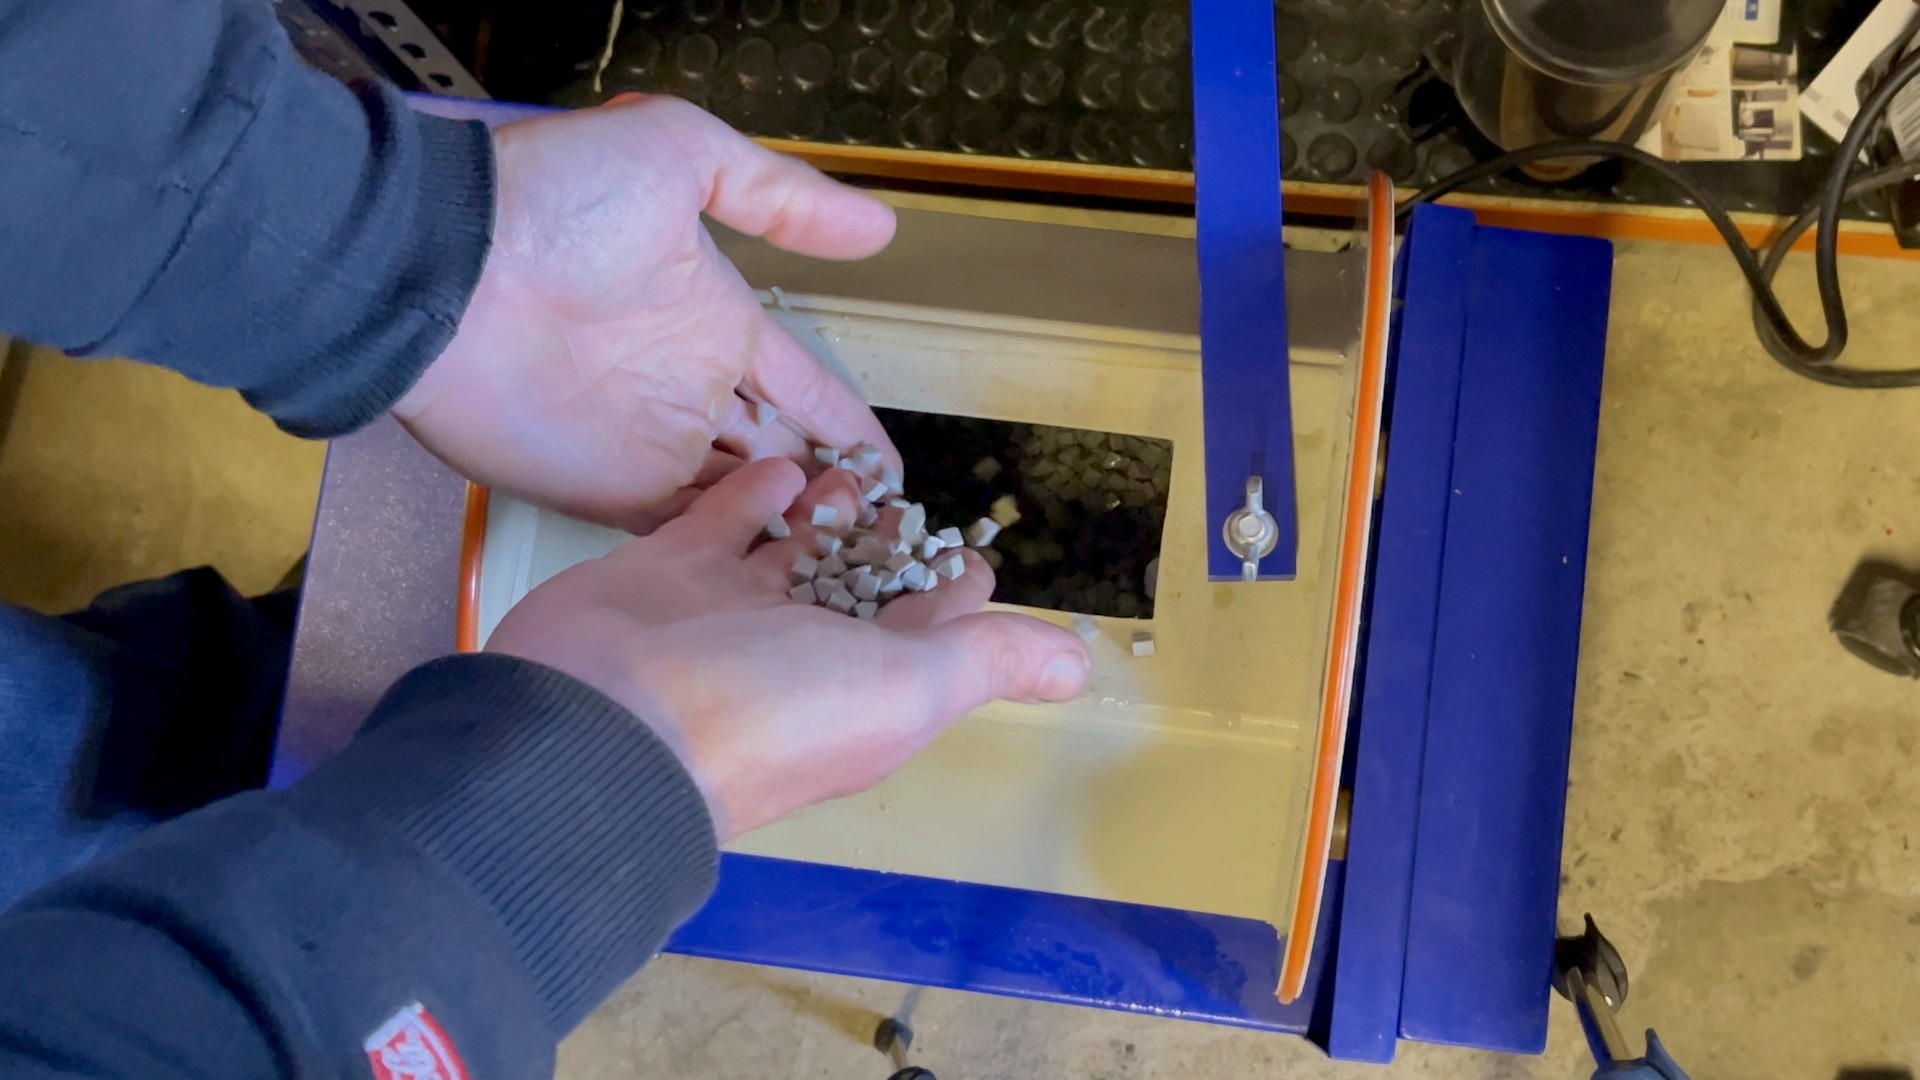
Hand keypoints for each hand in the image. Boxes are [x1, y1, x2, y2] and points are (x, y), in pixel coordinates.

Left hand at [395, 95, 899, 528]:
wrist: (445, 266)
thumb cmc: (555, 199)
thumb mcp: (681, 152)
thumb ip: (780, 195)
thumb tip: (881, 228)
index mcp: (718, 322)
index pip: (804, 388)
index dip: (850, 429)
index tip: (896, 474)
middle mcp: (690, 390)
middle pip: (780, 455)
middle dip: (830, 492)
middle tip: (887, 536)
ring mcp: (648, 447)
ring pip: (740, 501)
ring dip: (791, 527)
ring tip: (853, 563)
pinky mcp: (604, 491)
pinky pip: (681, 531)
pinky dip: (729, 548)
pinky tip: (780, 568)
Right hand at [485, 458, 1091, 838]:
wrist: (603, 718)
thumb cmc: (767, 712)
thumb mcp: (904, 691)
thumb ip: (987, 662)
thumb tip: (1080, 667)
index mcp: (863, 694)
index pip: (929, 643)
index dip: (959, 602)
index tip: (976, 557)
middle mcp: (798, 657)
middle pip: (859, 595)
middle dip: (891, 551)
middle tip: (913, 501)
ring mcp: (728, 614)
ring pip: (791, 555)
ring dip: (827, 515)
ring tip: (854, 474)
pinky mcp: (667, 573)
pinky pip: (720, 524)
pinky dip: (752, 497)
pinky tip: (779, 466)